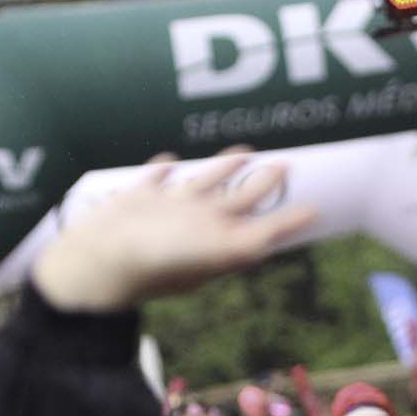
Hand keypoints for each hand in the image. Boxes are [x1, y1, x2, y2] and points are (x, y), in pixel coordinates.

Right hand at [33, 153, 315, 311]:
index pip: (263, 229)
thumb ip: (250, 243)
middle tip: (286, 165)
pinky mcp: (139, 200)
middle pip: (239, 201)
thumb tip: (286, 236)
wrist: (101, 263)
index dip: (288, 220)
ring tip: (245, 152)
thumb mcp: (213, 254)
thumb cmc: (157, 262)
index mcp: (218, 242)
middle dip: (262, 185)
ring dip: (225, 168)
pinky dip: (164, 169)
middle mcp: (198, 226)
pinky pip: (157, 179)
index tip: (315, 208)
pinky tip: (171, 160)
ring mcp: (169, 212)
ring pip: (204, 184)